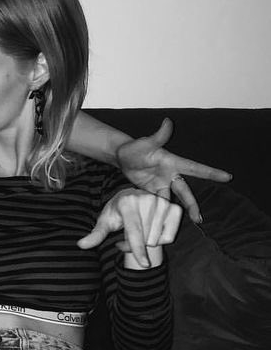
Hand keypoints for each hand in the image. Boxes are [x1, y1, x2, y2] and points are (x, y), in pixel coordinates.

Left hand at [78, 187, 181, 267]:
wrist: (132, 197)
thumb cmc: (117, 212)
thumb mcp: (105, 222)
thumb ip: (95, 235)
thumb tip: (81, 245)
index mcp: (127, 202)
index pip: (135, 231)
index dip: (138, 249)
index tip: (144, 264)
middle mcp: (147, 199)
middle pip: (146, 239)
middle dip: (136, 246)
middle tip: (126, 238)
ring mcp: (162, 203)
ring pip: (157, 239)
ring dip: (147, 243)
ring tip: (138, 234)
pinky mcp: (174, 208)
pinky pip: (169, 236)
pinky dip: (161, 240)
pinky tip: (152, 232)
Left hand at [116, 118, 230, 222]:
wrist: (122, 158)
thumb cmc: (135, 148)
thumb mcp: (146, 143)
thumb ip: (159, 136)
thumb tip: (167, 121)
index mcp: (173, 163)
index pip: (195, 168)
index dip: (211, 173)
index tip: (228, 177)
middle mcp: (170, 176)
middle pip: (185, 192)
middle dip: (192, 205)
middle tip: (198, 219)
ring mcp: (161, 186)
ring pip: (172, 202)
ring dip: (175, 214)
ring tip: (177, 227)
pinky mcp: (151, 193)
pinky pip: (158, 205)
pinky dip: (159, 214)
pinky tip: (160, 225)